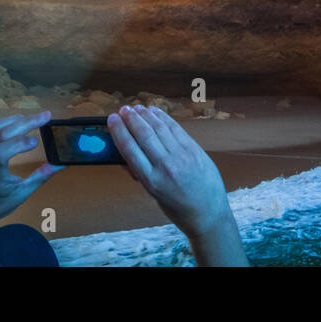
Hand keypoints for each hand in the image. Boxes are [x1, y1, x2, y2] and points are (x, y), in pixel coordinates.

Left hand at [0, 111, 61, 244]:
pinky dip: (5, 121)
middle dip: (26, 121)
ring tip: (33, 119)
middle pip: (2, 132)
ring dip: (15, 119)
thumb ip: (40, 177)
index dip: (20, 143)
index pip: (2, 151)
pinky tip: (17, 124)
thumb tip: (59, 165)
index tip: (37, 143)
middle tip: (46, 116)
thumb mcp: (21, 194)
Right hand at [108, 105, 244, 264]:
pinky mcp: (194, 149)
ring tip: (136, 108)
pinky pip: (175, 128)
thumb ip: (140, 173)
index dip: (119, 131)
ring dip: (145, 115)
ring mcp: (181, 156)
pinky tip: (154, 111)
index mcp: (151, 181)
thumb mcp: (153, 194)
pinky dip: (163, 117)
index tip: (112, 119)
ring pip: (159, 128)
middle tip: (123, 109)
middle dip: (131, 119)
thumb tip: (123, 154)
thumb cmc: (178, 208)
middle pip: (143, 135)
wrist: (208, 213)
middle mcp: (165, 166)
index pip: (129, 150)